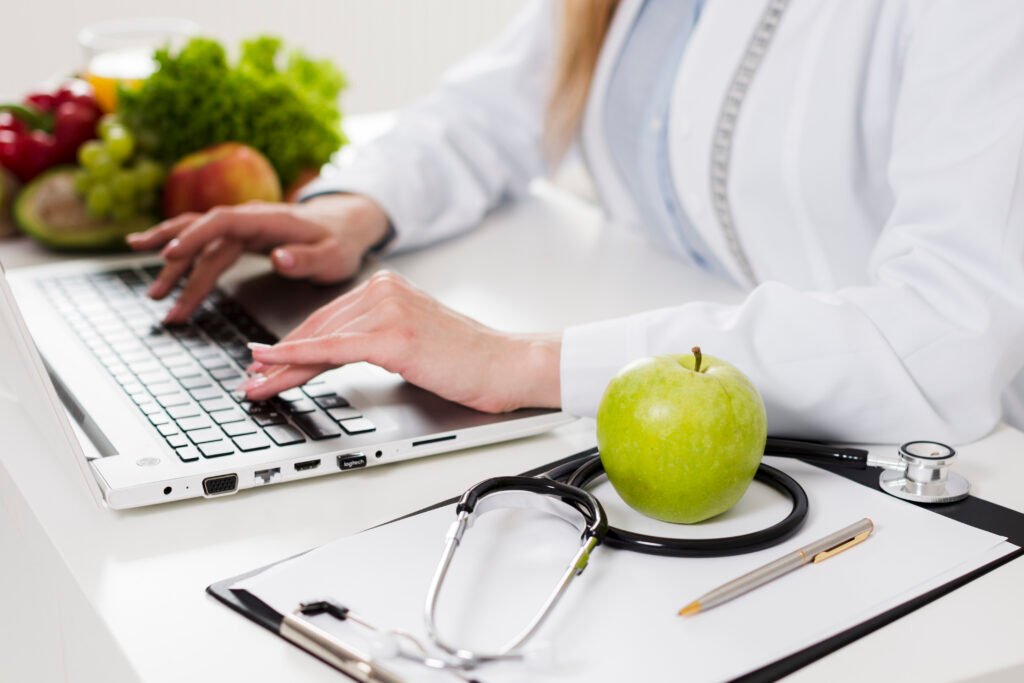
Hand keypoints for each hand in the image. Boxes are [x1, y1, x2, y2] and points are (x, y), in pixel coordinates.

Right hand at [126, 194, 390, 323]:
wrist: (345, 224)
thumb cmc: (339, 242)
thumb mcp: (333, 256)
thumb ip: (306, 259)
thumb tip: (278, 259)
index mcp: (268, 219)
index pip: (222, 222)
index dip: (195, 236)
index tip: (170, 255)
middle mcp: (249, 218)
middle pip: (203, 235)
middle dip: (178, 266)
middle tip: (158, 297)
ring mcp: (243, 226)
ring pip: (199, 240)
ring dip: (174, 264)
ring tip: (153, 293)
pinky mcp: (241, 236)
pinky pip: (206, 243)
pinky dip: (181, 250)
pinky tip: (157, 257)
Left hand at [242, 271, 562, 412]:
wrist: (507, 364)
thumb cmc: (468, 359)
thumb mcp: (414, 337)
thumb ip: (376, 336)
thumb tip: (336, 354)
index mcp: (387, 286)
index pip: (327, 318)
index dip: (292, 343)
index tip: (266, 361)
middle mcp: (384, 290)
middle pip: (317, 328)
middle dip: (279, 358)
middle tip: (251, 378)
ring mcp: (388, 310)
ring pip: (319, 341)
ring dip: (281, 366)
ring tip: (257, 386)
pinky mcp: (393, 336)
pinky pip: (334, 349)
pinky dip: (298, 359)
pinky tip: (275, 366)